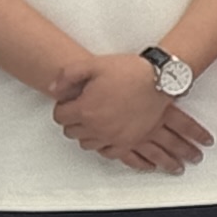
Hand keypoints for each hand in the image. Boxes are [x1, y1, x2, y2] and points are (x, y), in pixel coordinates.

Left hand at [52, 51, 205, 168]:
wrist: (163, 80)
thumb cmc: (131, 72)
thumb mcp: (94, 64)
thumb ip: (67, 75)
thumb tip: (53, 90)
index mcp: (85, 109)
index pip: (60, 117)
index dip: (64, 107)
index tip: (72, 101)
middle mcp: (97, 127)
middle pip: (72, 132)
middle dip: (74, 120)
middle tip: (84, 109)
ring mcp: (114, 136)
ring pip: (87, 144)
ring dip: (88, 133)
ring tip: (96, 120)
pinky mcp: (130, 141)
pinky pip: (109, 152)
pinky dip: (105, 145)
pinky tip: (107, 135)